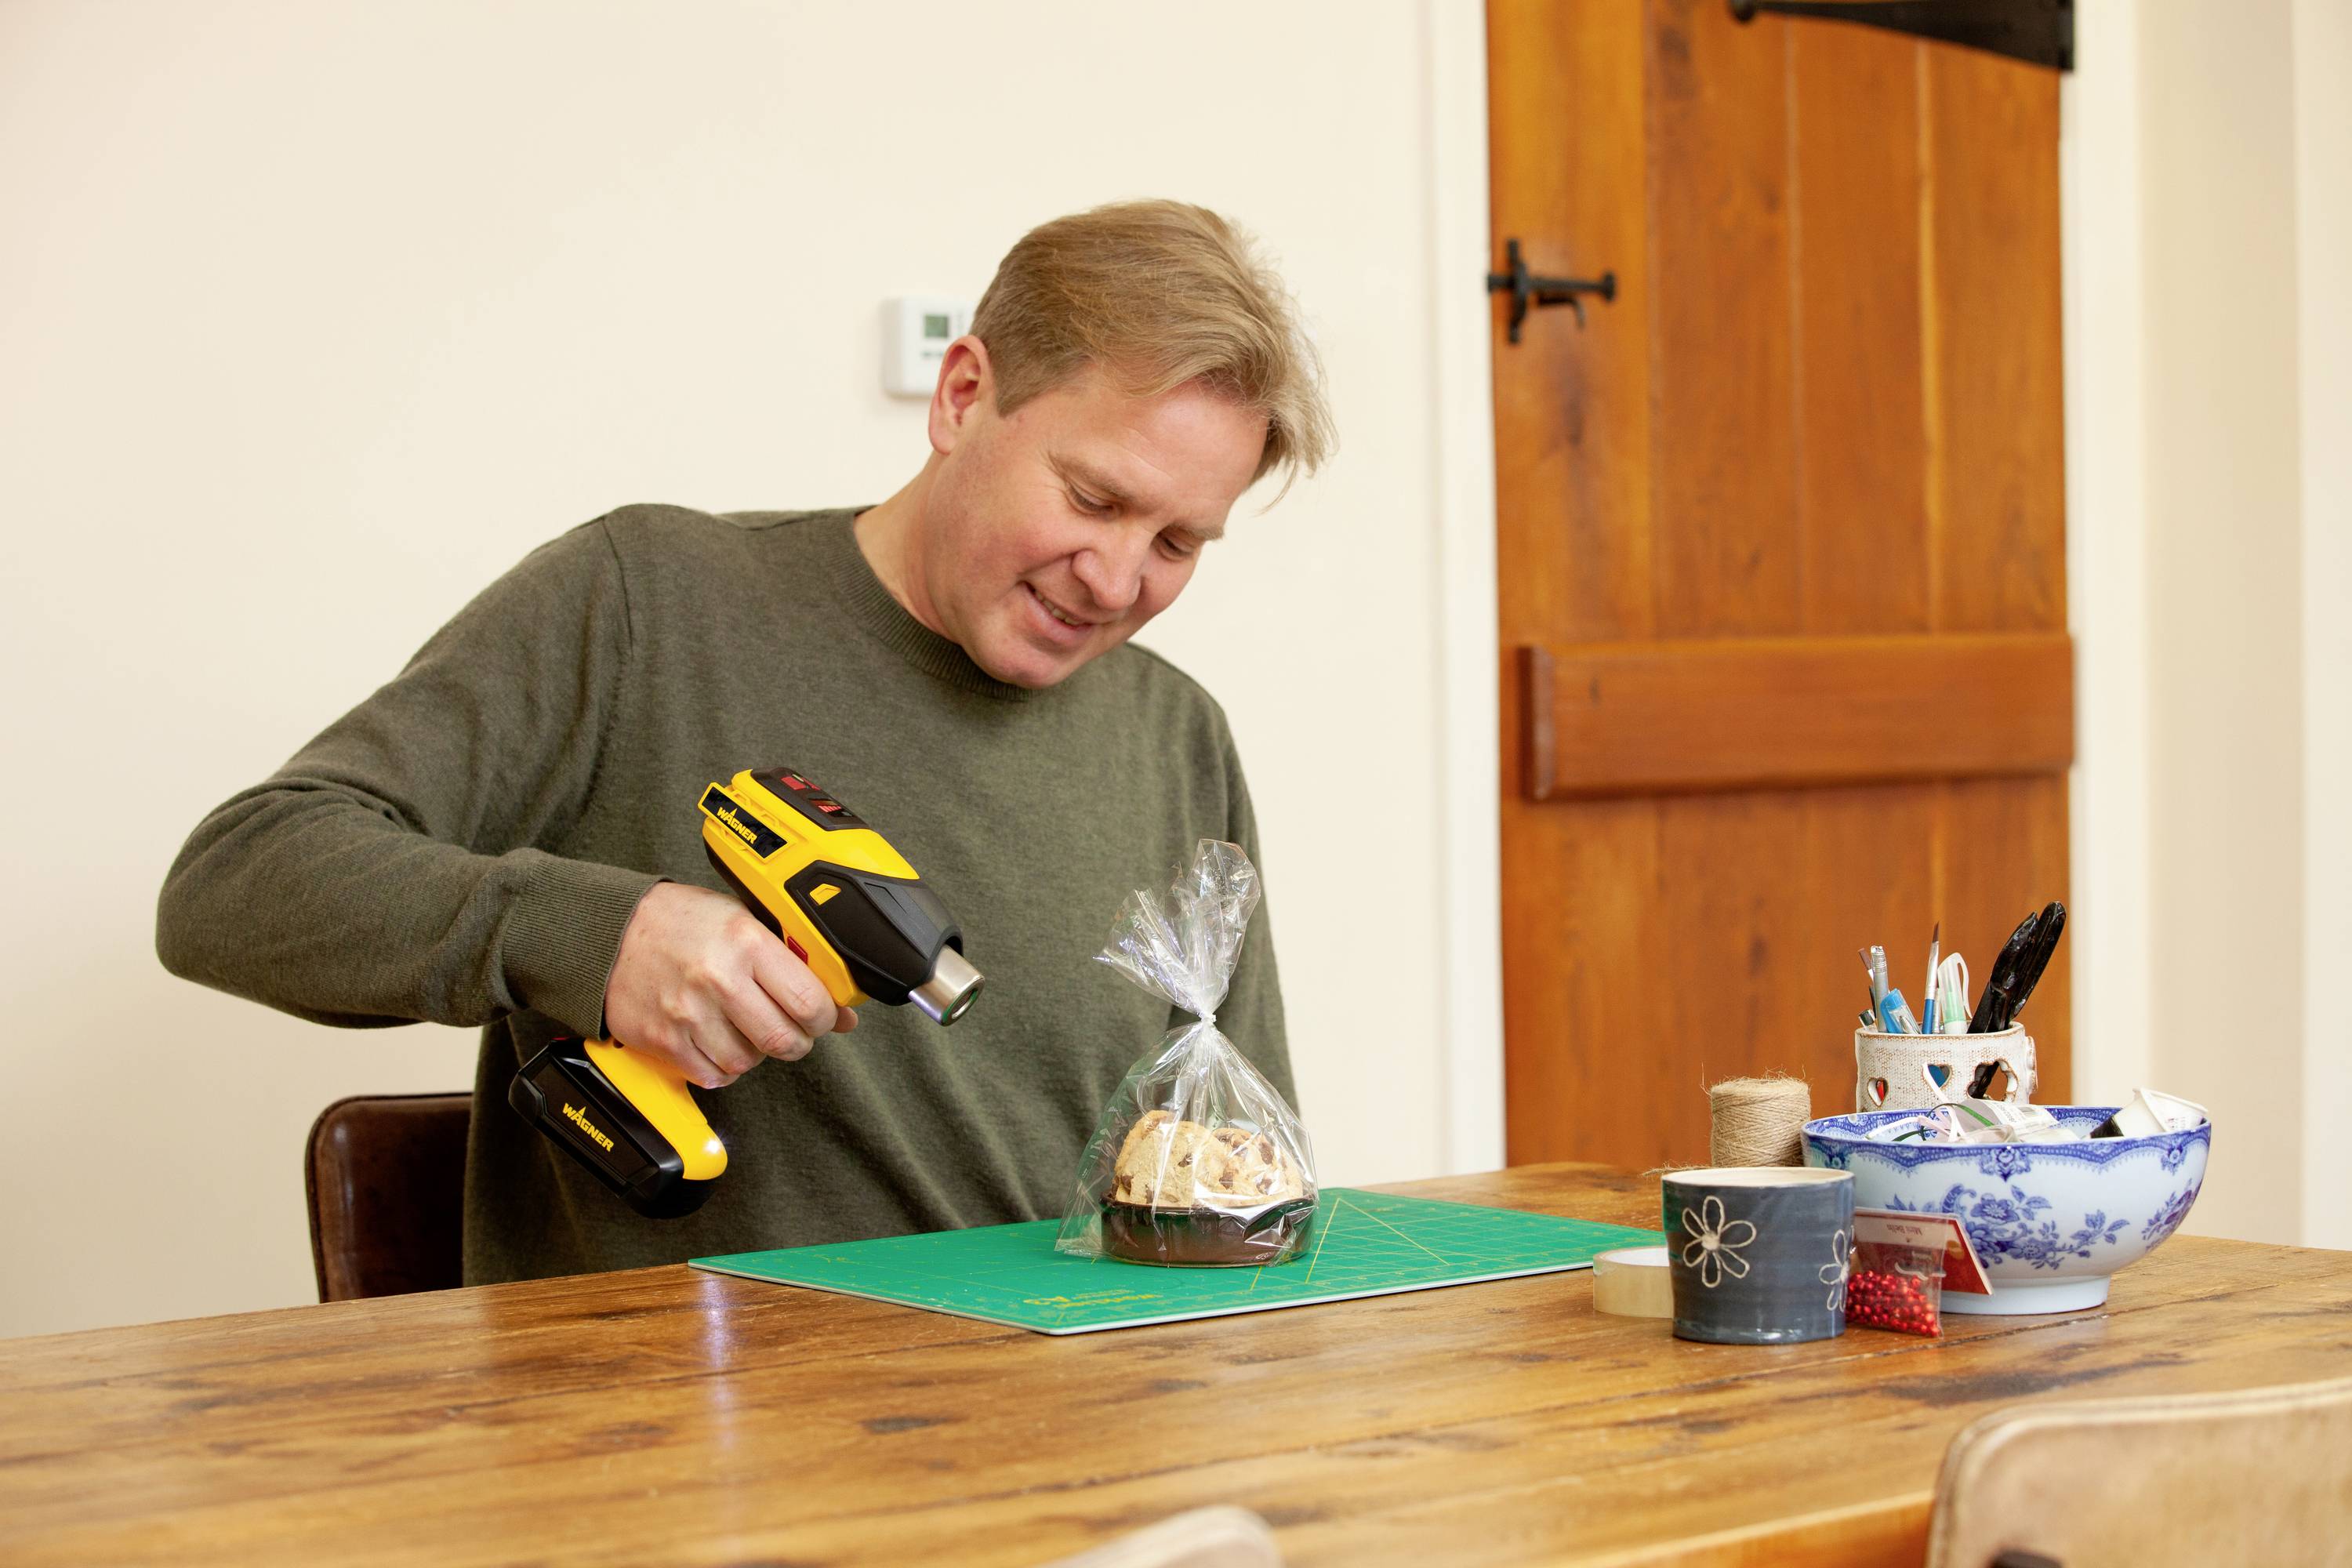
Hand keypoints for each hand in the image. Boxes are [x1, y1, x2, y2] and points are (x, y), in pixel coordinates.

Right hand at [601, 882, 857, 1088]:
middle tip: (789, 1029)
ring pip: (748, 1063)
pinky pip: (712, 1076)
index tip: (822, 1016)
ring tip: (744, 1028)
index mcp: (746, 941)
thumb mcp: (744, 921)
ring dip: (755, 1054)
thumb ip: (792, 963)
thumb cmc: (681, 921)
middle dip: (797, 1042)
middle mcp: (718, 978)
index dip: (825, 1017)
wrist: (610, 929)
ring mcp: (688, 1013)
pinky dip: (721, 1067)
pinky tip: (717, 1041)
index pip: (809, 1001)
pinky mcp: (663, 1039)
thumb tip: (841, 1012)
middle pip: (783, 1040)